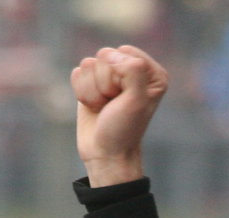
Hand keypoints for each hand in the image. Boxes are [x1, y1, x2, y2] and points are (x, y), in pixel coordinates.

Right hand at [71, 45, 167, 186]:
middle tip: (112, 104)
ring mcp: (110, 75)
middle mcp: (132, 69)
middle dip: (104, 84)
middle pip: (104, 56)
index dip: (119, 75)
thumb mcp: (136, 101)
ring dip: (92, 91)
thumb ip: (133, 71)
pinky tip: (93, 107)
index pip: (124, 53)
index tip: (123, 98)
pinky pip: (77, 74)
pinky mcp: (92, 82)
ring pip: (88, 64)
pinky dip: (82, 93)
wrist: (105, 153)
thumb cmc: (124, 129)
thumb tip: (110, 54)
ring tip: (103, 107)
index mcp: (151, 72)